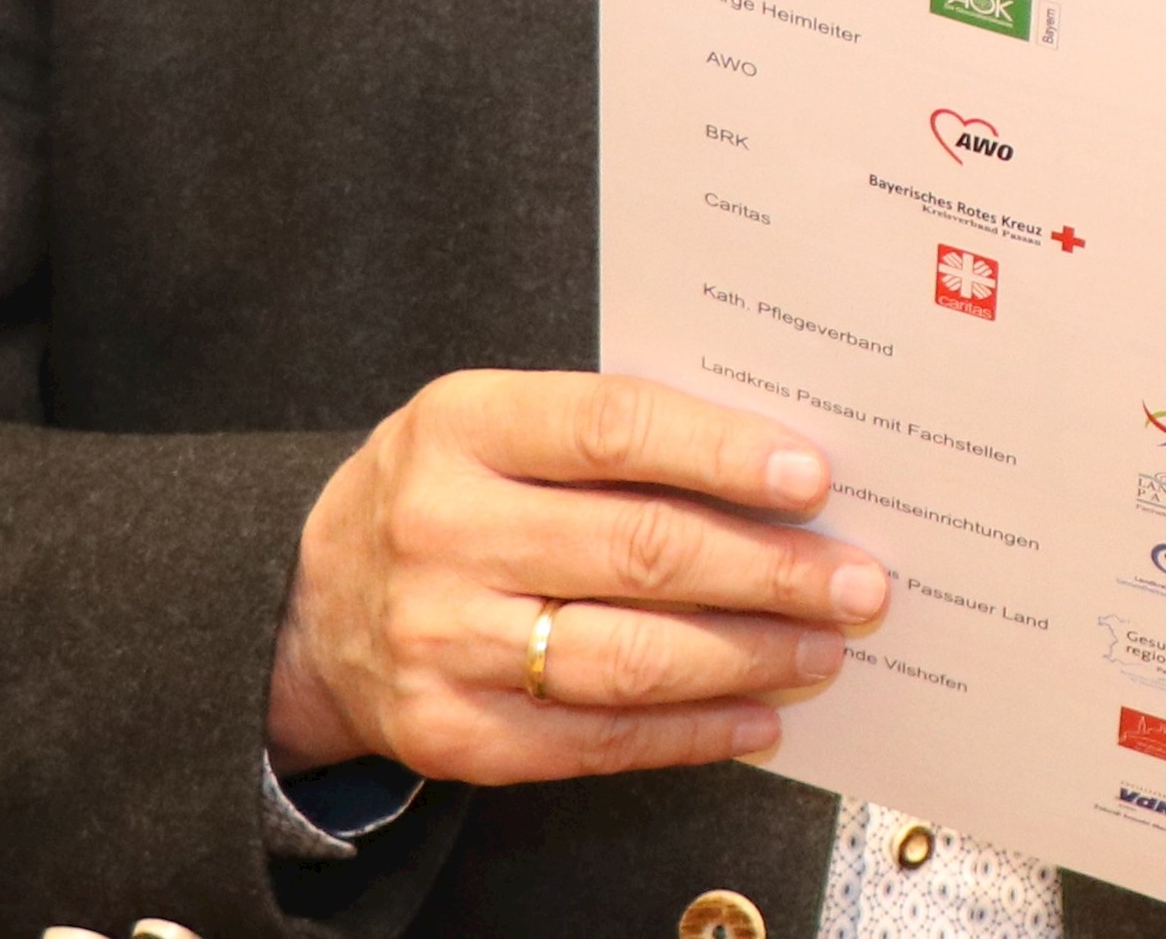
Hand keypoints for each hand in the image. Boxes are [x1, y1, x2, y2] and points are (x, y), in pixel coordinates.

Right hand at [266, 370, 890, 783]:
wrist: (309, 606)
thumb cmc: (449, 492)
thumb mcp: (500, 424)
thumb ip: (618, 435)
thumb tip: (782, 472)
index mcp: (463, 425)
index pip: (615, 429)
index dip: (724, 453)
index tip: (814, 478)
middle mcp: (442, 531)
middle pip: (640, 552)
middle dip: (770, 570)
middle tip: (856, 581)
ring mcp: (440, 640)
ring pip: (627, 659)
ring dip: (747, 657)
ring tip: (824, 648)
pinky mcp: (449, 734)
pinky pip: (595, 742)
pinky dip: (692, 733)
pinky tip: (757, 716)